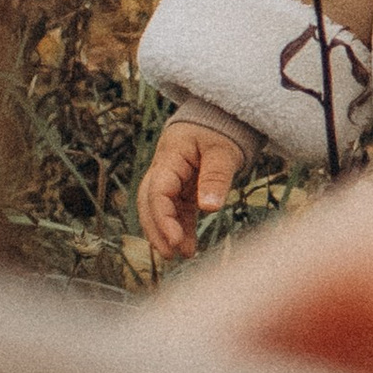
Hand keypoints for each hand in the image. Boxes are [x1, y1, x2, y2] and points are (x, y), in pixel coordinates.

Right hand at [137, 117, 250, 263]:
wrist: (221, 117)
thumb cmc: (221, 130)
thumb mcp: (223, 150)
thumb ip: (216, 176)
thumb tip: (210, 207)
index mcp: (169, 156)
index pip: (157, 191)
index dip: (162, 218)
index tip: (175, 240)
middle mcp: (164, 169)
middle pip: (149, 203)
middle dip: (156, 230)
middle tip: (171, 254)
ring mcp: (171, 179)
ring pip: (160, 210)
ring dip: (168, 232)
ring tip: (185, 254)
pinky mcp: (182, 189)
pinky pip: (176, 211)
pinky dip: (181, 228)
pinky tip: (190, 247)